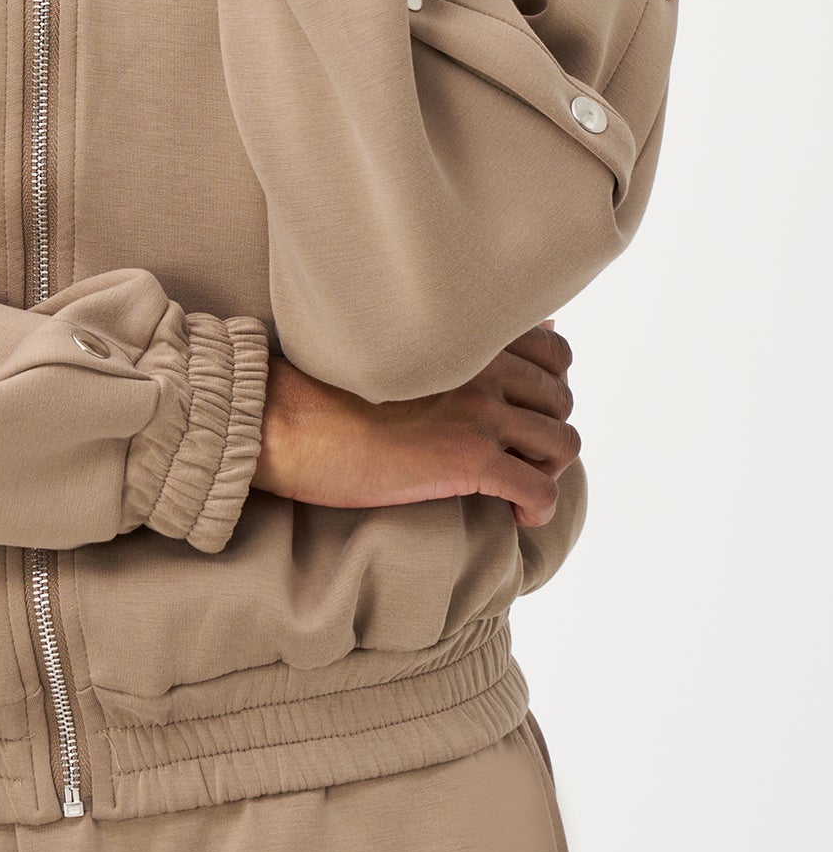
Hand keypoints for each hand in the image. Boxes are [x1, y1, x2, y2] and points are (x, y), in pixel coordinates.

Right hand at [251, 320, 580, 530]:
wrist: (289, 420)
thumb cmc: (329, 387)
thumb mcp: (396, 347)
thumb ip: (450, 339)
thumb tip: (500, 342)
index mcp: (466, 336)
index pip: (555, 352)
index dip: (549, 387)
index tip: (522, 414)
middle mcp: (481, 366)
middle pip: (562, 399)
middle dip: (547, 431)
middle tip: (515, 456)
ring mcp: (478, 412)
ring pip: (563, 444)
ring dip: (547, 470)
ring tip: (514, 485)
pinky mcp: (468, 461)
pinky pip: (540, 491)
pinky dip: (538, 509)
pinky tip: (513, 516)